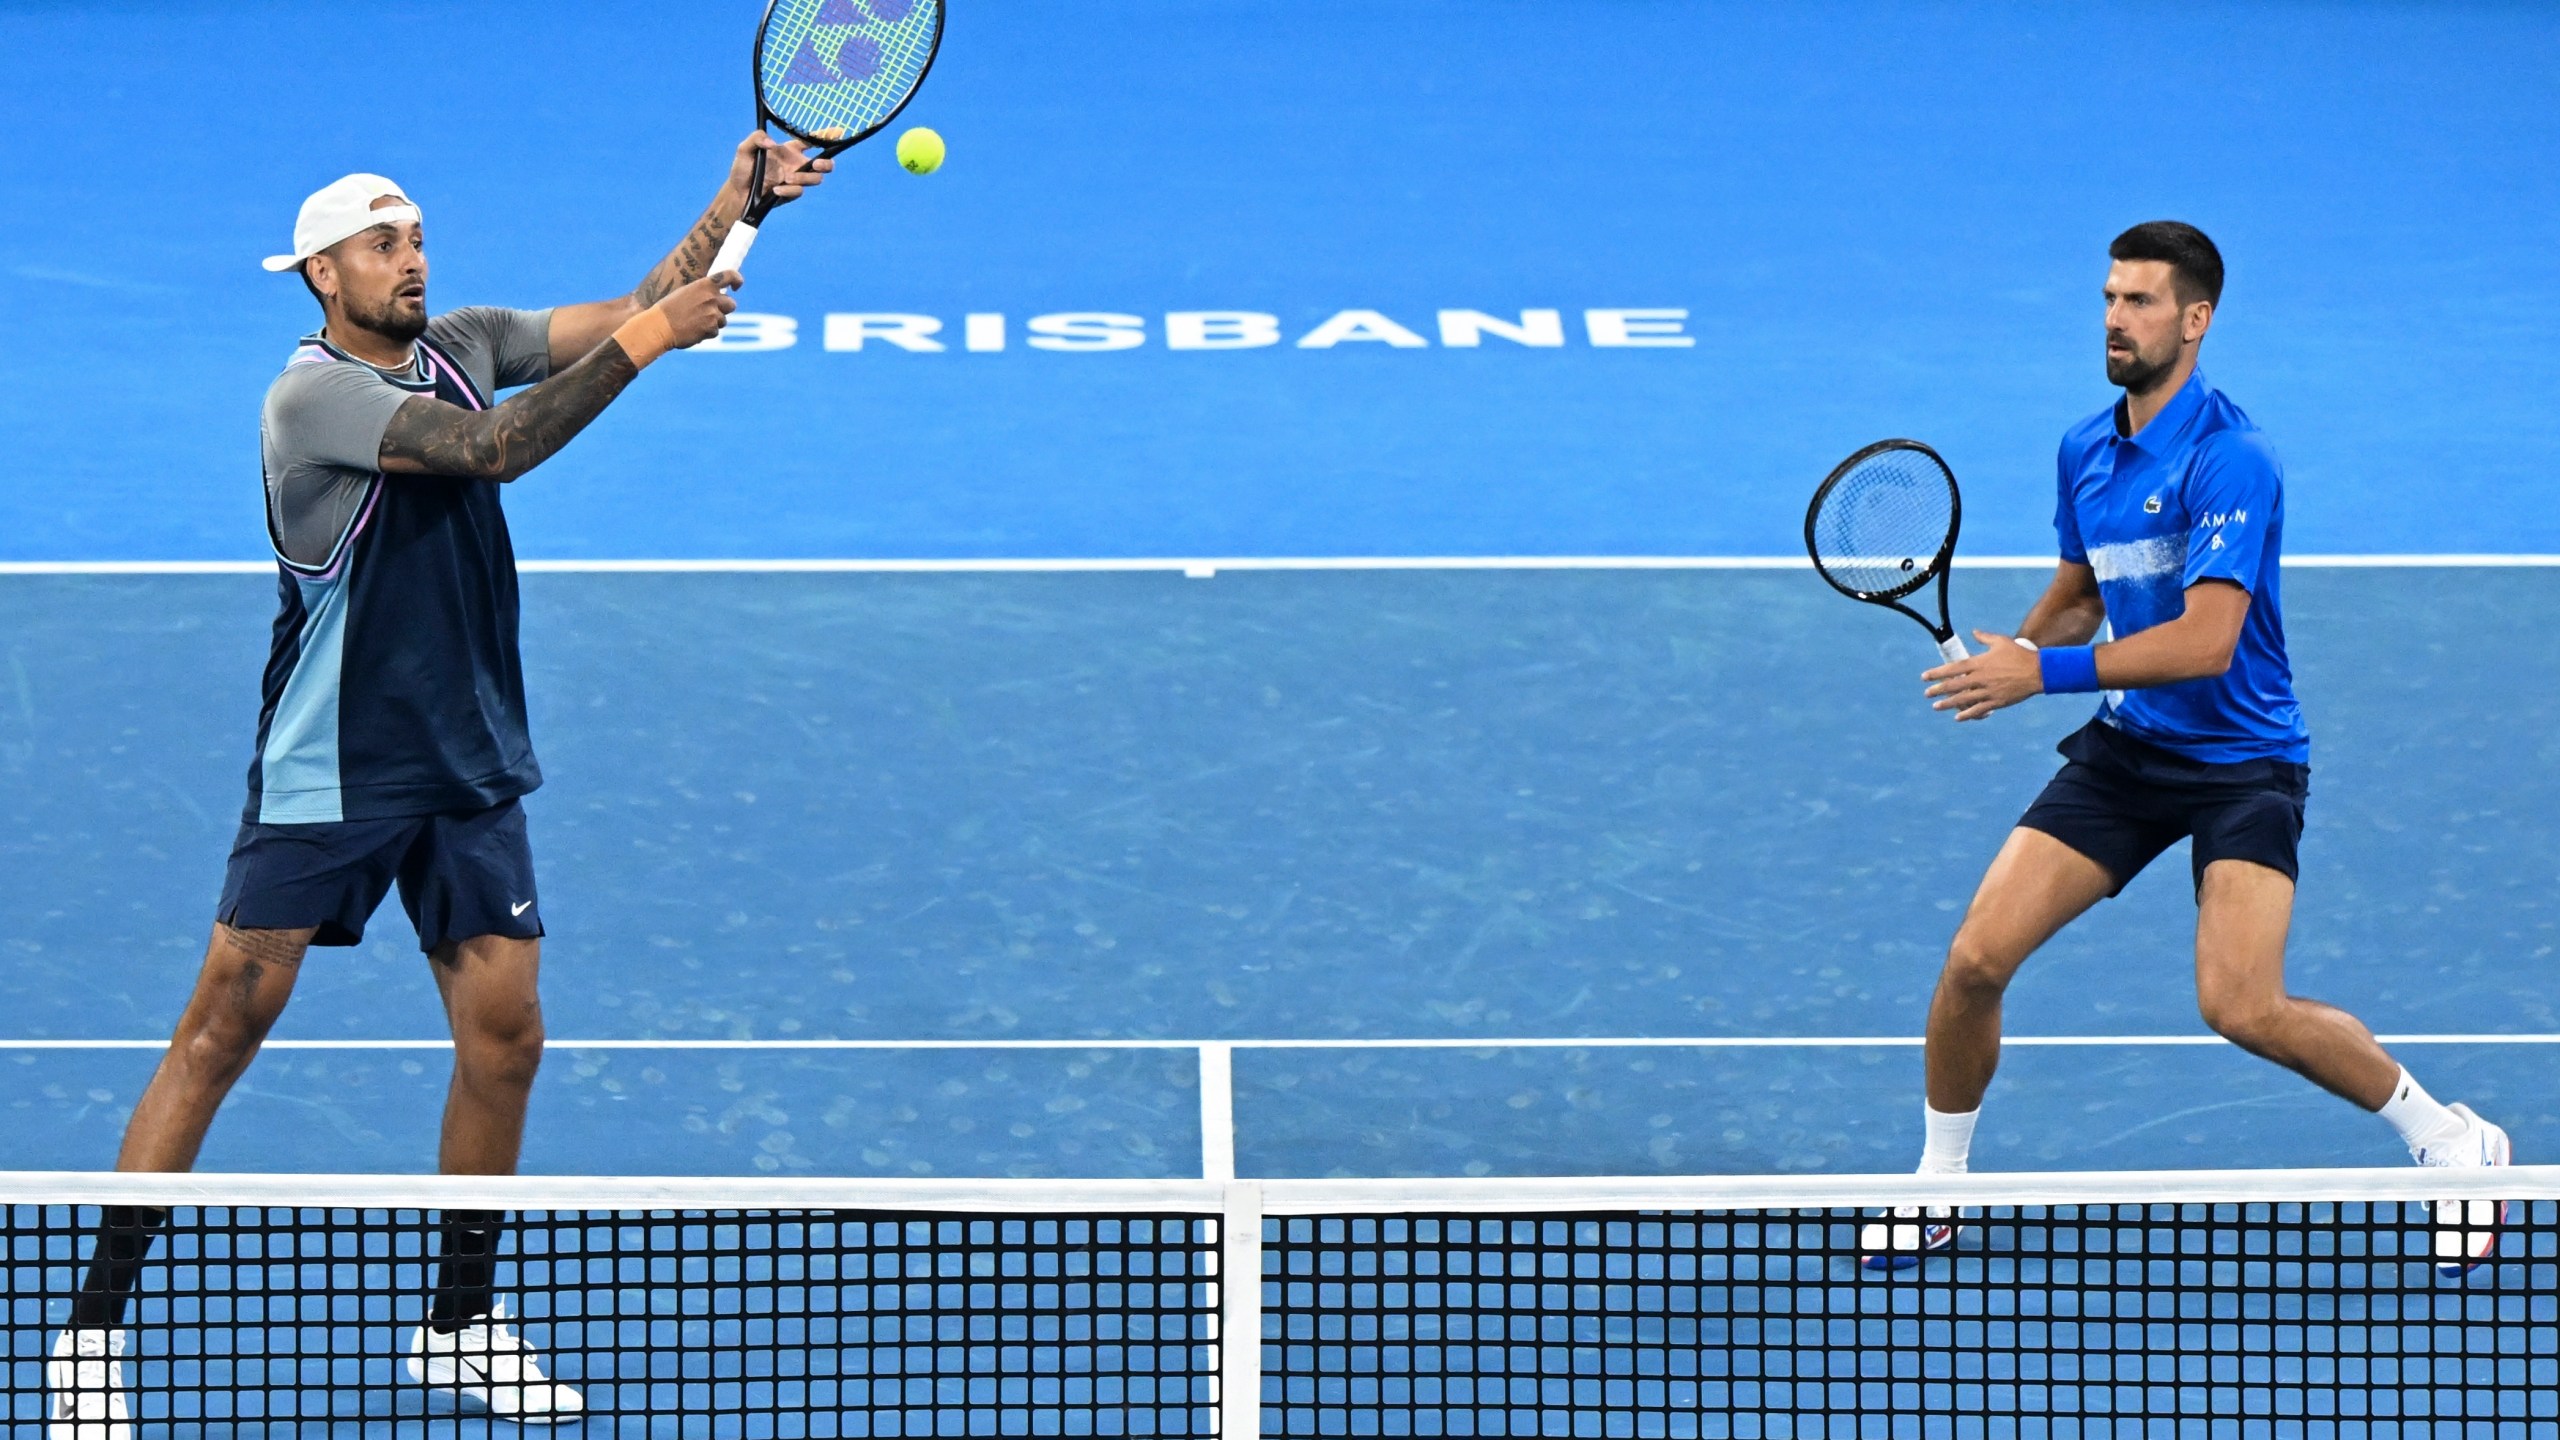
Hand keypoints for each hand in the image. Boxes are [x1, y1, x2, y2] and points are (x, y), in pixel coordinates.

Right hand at [654, 271, 740, 348]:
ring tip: (695, 322)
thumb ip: (703, 293)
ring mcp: (712, 314)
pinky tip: (693, 330)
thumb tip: (716, 297)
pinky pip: (715, 332)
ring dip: (713, 323)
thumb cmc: (668, 309)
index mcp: (704, 285)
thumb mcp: (686, 292)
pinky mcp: (711, 329)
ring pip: (723, 320)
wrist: (660, 325)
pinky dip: (706, 333)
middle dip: (724, 309)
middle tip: (711, 312)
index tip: (736, 286)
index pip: (729, 276)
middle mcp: (711, 298)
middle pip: (732, 304)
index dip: (737, 280)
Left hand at [727, 132, 833, 210]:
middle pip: (824, 163)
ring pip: (816, 178)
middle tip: (818, 164)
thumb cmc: (742, 168)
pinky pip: (799, 191)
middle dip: (826, 163)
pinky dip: (789, 190)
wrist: (739, 192)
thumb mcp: (744, 148)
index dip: (825, 135)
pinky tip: (776, 190)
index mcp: (789, 150)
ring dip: (805, 177)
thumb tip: (772, 143)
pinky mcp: (791, 194)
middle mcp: (796, 164)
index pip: (810, 141)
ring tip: (788, 178)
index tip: (838, 131)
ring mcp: (796, 180)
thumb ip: (756, 138)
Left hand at [1923, 631, 2046, 721]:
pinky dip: (1968, 714)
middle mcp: (1981, 678)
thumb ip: (1984, 637)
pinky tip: (1958, 717)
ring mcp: (1988, 692)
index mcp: (1980, 663)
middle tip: (1926, 694)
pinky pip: (1979, 710)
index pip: (1953, 668)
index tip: (1925, 677)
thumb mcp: (2001, 642)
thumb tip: (1974, 632)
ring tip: (1936, 706)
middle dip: (1938, 690)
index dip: (1937, 673)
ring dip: (1948, 704)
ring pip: (1963, 699)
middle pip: (1954, 686)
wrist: (2039, 672)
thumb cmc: (2020, 654)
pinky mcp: (1997, 702)